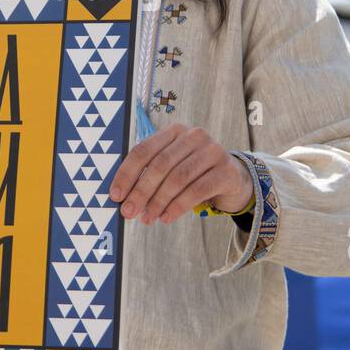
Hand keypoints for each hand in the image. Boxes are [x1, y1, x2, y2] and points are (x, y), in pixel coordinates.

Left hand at [109, 123, 253, 223]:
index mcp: (175, 131)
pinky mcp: (226, 171)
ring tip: (148, 218)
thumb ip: (150, 174)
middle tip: (129, 212)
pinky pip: (197, 191)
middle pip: (160, 165)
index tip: (116, 195)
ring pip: (178, 178)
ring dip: (158, 201)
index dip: (127, 173)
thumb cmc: (194, 173)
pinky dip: (178, 206)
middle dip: (141, 191)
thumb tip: (123, 196)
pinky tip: (167, 217)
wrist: (233, 178)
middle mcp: (194, 136)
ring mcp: (213, 151)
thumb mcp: (172, 166)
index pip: (144, 150)